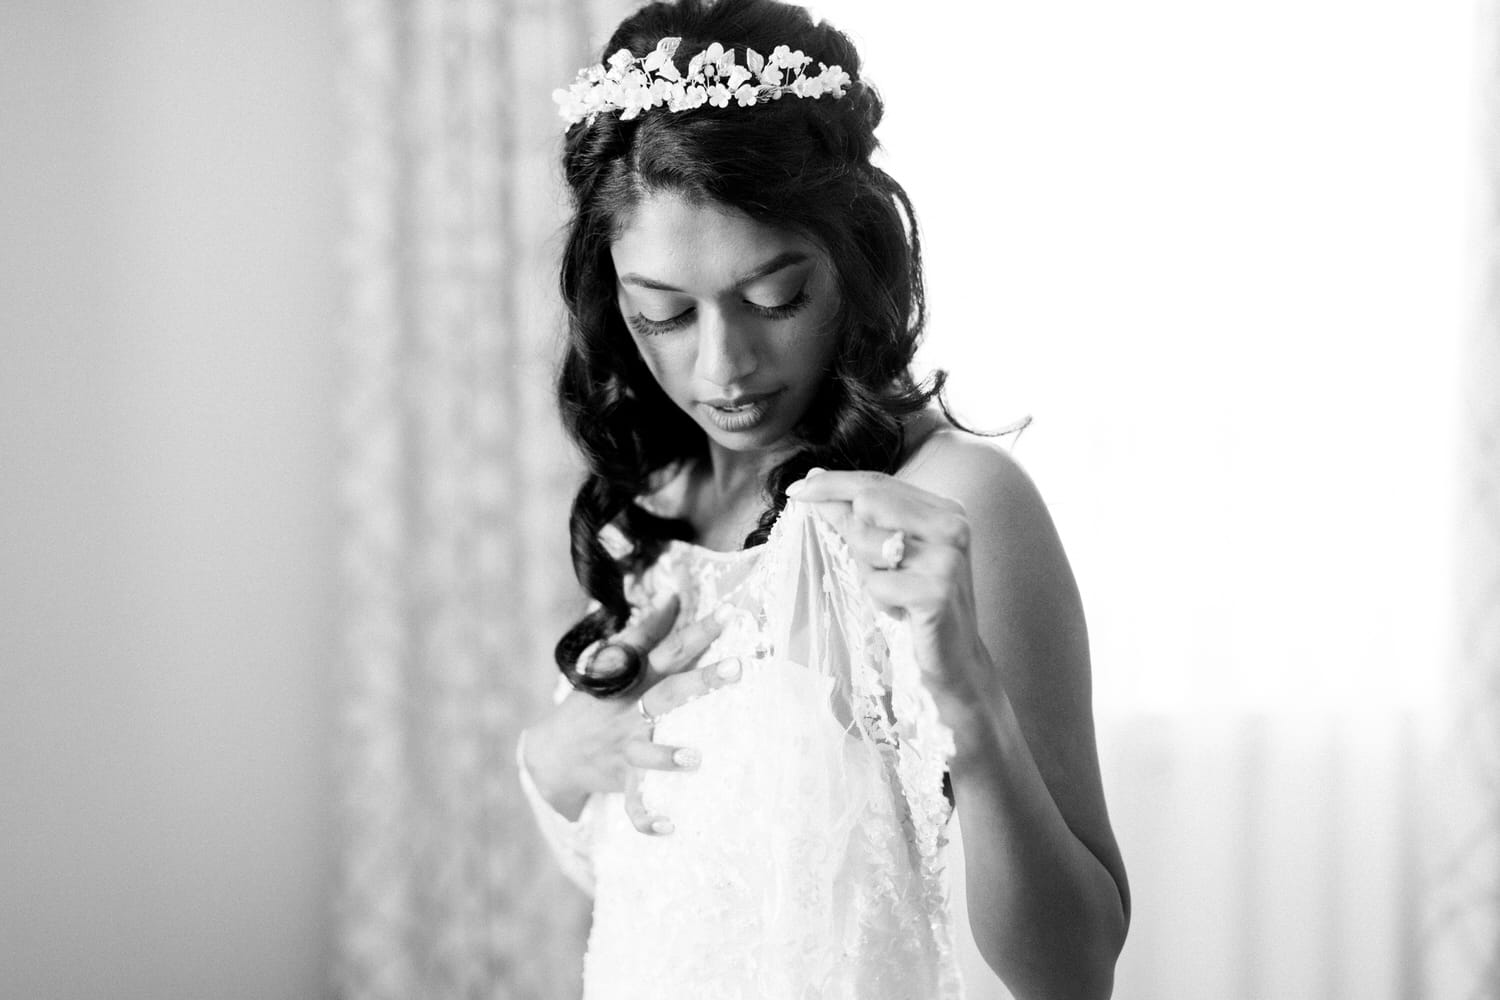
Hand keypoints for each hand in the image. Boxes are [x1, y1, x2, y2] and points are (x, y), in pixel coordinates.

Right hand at [521, 594, 741, 833]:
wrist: (554, 751)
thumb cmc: (596, 701)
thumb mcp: (613, 663)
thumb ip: (647, 632)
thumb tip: (673, 595)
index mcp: (633, 680)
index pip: (668, 650)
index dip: (698, 631)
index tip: (730, 614)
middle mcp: (631, 711)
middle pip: (668, 693)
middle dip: (701, 682)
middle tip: (736, 669)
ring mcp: (624, 748)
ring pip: (647, 752)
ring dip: (668, 755)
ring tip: (695, 758)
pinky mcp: (620, 780)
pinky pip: (633, 803)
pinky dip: (647, 817)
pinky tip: (669, 828)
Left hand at [786, 469, 988, 718]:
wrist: (955, 663)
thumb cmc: (916, 607)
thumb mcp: (887, 555)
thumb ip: (857, 517)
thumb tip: (815, 478)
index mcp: (944, 510)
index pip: (877, 482)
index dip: (832, 483)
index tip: (796, 488)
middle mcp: (952, 526)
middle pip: (869, 503)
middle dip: (852, 533)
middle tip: (869, 567)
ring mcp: (947, 557)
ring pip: (868, 542)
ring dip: (868, 574)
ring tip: (895, 594)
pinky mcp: (937, 591)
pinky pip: (876, 584)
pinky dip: (878, 602)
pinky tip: (902, 614)